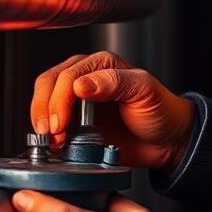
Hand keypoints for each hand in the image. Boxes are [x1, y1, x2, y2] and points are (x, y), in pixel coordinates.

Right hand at [31, 52, 193, 169]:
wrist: (168, 142)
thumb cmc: (161, 111)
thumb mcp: (144, 90)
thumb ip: (114, 82)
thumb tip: (80, 84)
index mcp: (100, 65)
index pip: (67, 75)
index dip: (59, 100)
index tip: (61, 123)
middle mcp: (84, 79)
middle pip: (48, 85)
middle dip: (45, 110)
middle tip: (52, 133)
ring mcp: (77, 103)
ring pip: (44, 104)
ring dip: (43, 123)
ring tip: (53, 142)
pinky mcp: (76, 125)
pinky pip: (52, 126)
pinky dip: (48, 136)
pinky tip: (54, 146)